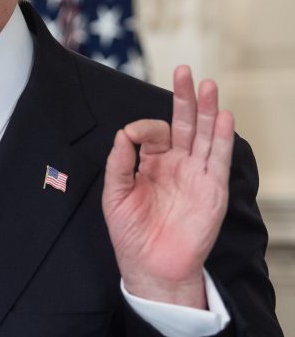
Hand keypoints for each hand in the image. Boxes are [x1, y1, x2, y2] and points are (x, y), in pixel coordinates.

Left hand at [102, 65, 234, 307]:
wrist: (151, 265)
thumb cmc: (130, 232)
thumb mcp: (114, 194)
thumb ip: (118, 162)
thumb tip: (123, 132)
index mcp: (150, 163)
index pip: (152, 132)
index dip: (143, 127)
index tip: (133, 135)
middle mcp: (175, 164)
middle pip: (183, 123)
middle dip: (184, 97)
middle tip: (185, 70)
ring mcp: (195, 174)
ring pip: (203, 135)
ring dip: (207, 110)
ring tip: (208, 85)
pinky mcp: (211, 189)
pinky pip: (217, 159)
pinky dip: (220, 137)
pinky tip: (222, 116)